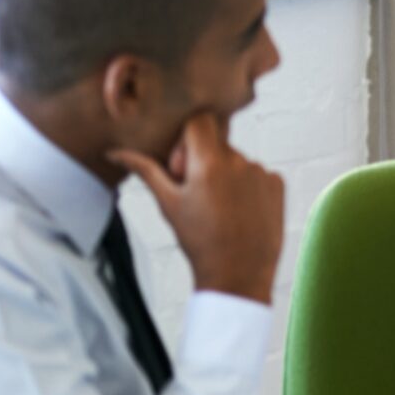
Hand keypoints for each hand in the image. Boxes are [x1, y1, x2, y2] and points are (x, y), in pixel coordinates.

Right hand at [109, 110, 284, 304]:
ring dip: (225, 176)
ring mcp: (262, 172)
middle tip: (198, 196)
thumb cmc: (200, 241)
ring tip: (220, 210)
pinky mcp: (278, 184)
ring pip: (237, 160)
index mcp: (210, 162)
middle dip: (203, 162)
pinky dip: (247, 187)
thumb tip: (116, 152)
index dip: (186, 141)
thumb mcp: (168, 204)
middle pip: (216, 143)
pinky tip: (240, 212)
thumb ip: (145, 170)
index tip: (183, 168)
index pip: (200, 121)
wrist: (238, 274)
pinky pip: (257, 174)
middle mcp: (240, 161)